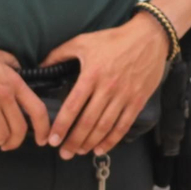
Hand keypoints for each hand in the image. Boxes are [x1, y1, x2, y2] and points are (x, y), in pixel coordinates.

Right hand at [0, 38, 49, 150]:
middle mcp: (5, 95)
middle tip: (8, 145)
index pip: (37, 110)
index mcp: (15, 83)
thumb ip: (13, 66)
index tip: (42, 138)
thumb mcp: (1, 56)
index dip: (43, 128)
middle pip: (19, 128)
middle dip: (15, 142)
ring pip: (0, 135)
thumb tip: (20, 70)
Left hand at [41, 16, 170, 158]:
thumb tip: (40, 65)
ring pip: (105, 126)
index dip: (61, 125)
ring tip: (79, 152)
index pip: (73, 106)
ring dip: (90, 142)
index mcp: (92, 74)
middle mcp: (108, 87)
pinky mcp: (138, 99)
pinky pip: (124, 124)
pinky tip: (101, 148)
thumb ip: (60, 53)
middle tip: (64, 153)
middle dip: (74, 140)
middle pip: (88, 121)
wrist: (150, 37)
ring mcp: (125, 95)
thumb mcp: (84, 41)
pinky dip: (112, 140)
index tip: (52, 139)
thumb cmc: (115, 39)